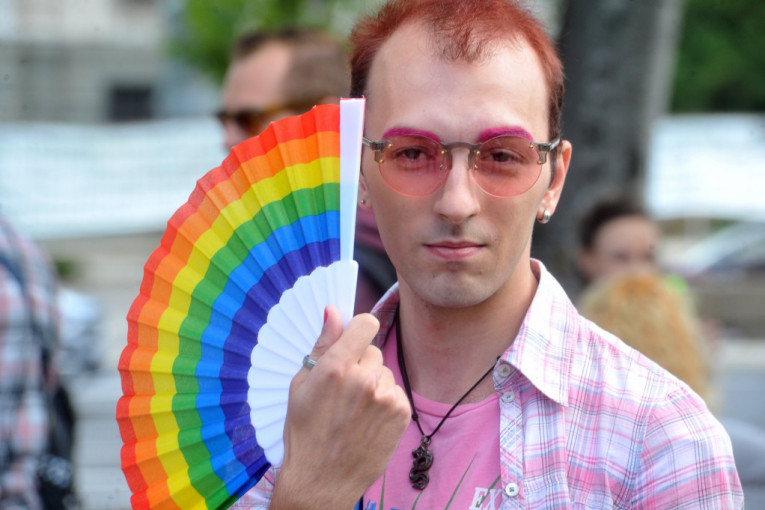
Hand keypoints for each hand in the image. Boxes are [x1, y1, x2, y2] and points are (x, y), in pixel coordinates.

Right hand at [270, 306, 410, 508]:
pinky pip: (396, 391)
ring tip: (354, 409)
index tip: (352, 341)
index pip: (365, 324)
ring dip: (373, 382)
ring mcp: (386, 397)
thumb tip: (333, 311)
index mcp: (336, 367)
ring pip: (385, 371)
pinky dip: (385, 401)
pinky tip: (367, 420)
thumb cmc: (305, 433)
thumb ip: (322, 345)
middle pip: (373, 349)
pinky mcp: (402, 414)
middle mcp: (365, 379)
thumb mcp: (302, 385)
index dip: (358, 329)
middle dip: (361, 362)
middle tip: (344, 388)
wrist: (322, 480)